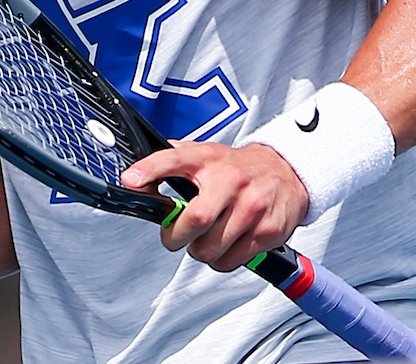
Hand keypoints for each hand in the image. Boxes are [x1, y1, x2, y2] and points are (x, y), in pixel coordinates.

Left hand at [121, 142, 308, 271]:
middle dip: (176, 237)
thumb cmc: (237, 167)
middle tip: (173, 237)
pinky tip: (224, 244)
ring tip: (203, 240)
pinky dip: (220, 260)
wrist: (286, 172)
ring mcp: (252, 206)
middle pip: (196, 219)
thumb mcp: (204, 154)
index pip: (174, 159)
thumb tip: (136, 176)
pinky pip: (232, 260)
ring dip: (199, 251)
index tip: (130, 180)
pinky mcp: (267, 231)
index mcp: (208, 158)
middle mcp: (231, 180)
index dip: (149, 169)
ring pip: (212, 247)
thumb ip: (172, 160)